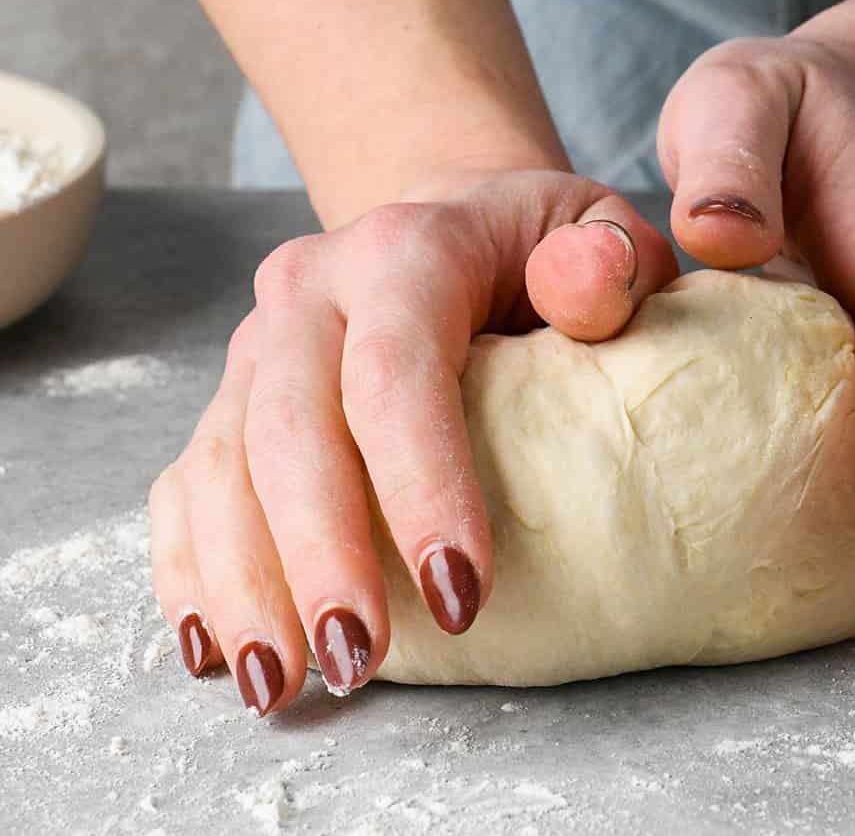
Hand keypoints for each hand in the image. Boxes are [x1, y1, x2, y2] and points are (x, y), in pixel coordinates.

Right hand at [149, 171, 677, 713]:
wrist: (450, 227)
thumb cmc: (533, 249)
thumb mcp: (594, 235)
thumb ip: (607, 263)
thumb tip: (583, 287)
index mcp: (405, 251)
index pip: (397, 369)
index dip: (421, 484)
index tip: (461, 596)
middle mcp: (313, 288)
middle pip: (291, 425)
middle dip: (319, 554)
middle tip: (357, 661)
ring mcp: (260, 341)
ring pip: (224, 462)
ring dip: (245, 580)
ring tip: (281, 683)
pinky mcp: (233, 391)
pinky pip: (190, 480)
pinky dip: (191, 566)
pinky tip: (214, 647)